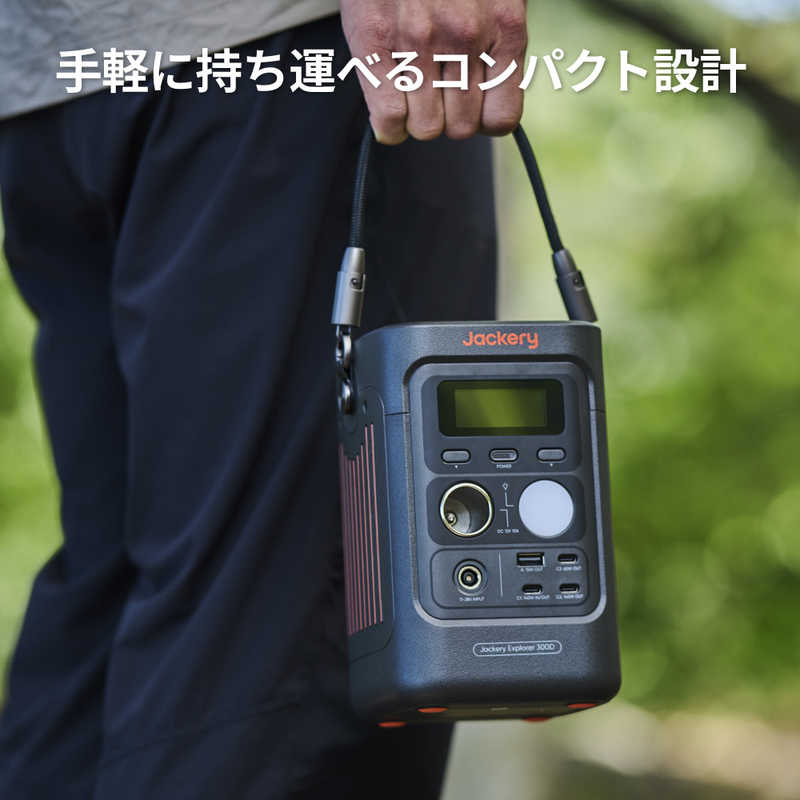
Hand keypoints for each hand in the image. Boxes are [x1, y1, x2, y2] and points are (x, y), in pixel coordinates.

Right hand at [340, 0, 527, 143]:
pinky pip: (389, 117)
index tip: (472, 109)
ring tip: (413, 96)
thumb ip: (500, 43)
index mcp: (503, 27)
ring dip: (418, 121)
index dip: (484, 121)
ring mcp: (418, 43)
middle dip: (448, 119)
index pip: (501, 118)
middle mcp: (464, 38)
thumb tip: (494, 101)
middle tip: (438, 96)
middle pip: (460, 129)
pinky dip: (389, 127)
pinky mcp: (376, 44)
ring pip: (425, 128)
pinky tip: (390, 113)